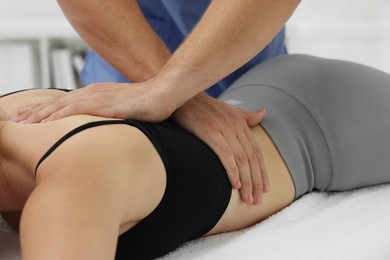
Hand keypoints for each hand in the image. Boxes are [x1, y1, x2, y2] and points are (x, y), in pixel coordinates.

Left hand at [13, 82, 174, 122]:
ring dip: (40, 114)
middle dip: (37, 111)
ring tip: (23, 122)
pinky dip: (56, 116)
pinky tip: (44, 123)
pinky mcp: (102, 104)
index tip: (35, 117)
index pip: (68, 102)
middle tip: (20, 119)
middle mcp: (93, 93)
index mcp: (98, 94)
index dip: (49, 110)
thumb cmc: (148, 104)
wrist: (162, 93)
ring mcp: (96, 97)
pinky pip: (73, 111)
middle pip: (59, 102)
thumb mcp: (126, 109)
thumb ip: (113, 115)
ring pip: (61, 106)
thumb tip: (108, 128)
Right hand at [172, 93, 268, 204]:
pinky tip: (235, 185)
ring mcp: (223, 128)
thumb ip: (246, 116)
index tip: (265, 189)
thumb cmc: (202, 106)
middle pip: (251, 158)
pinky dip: (232, 170)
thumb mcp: (228, 109)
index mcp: (241, 122)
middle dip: (256, 181)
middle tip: (257, 200)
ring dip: (246, 181)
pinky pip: (225, 154)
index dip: (262, 171)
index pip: (256, 151)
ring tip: (248, 199)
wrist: (181, 95)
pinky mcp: (210, 131)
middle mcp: (236, 125)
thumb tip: (263, 113)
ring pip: (241, 159)